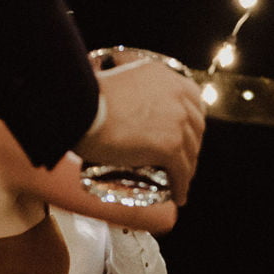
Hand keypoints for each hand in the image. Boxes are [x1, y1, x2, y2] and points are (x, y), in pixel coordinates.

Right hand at [76, 58, 206, 204]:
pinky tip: (178, 196)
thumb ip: (131, 87)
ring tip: (179, 180)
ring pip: (190, 152)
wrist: (78, 108)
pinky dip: (181, 186)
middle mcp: (177, 96)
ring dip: (187, 168)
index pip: (192, 98)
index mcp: (165, 76)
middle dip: (191, 145)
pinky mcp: (169, 146)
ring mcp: (176, 122)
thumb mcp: (117, 77)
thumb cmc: (85, 94)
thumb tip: (121, 95)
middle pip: (195, 127)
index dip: (191, 118)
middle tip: (182, 159)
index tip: (186, 131)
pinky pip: (181, 172)